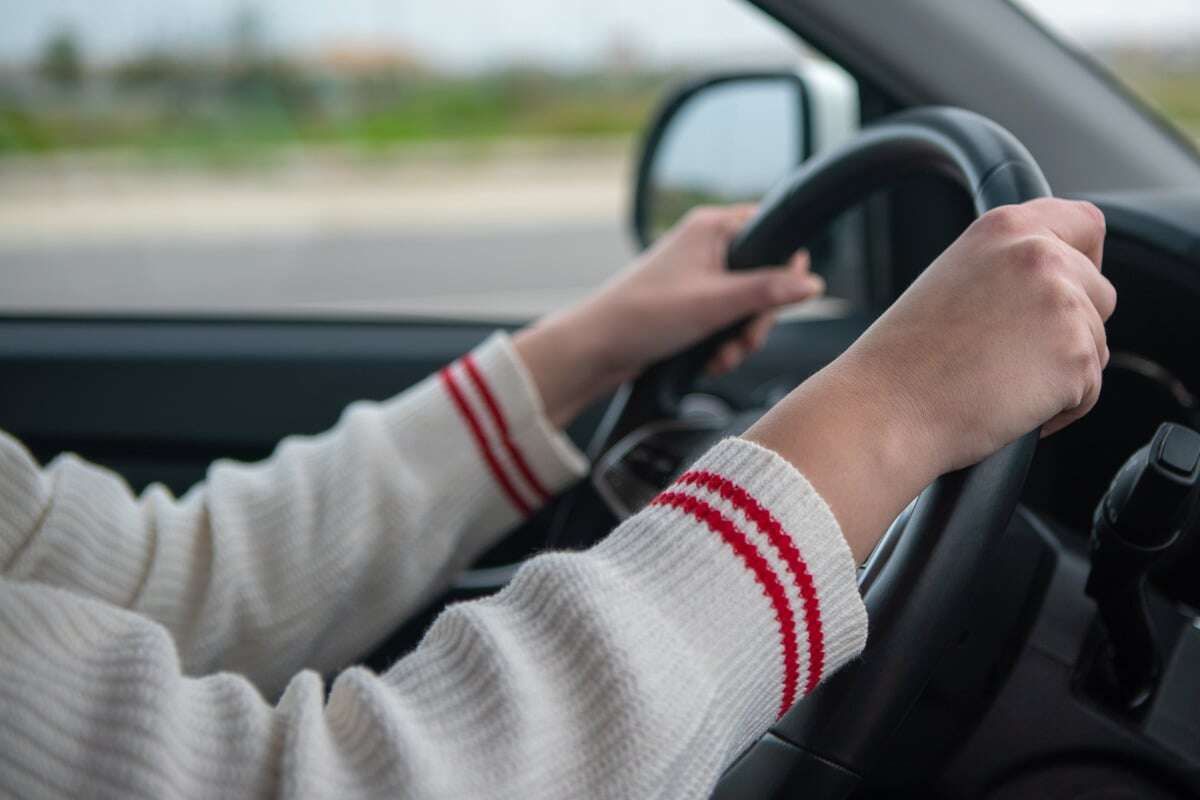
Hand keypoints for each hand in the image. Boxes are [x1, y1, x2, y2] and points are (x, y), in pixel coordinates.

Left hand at [515, 205, 823, 425]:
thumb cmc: (643, 316)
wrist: (595, 350)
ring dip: (740, 338)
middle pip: (763, 276)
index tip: (777, 302)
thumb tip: (813, 284)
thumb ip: (768, 292)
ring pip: (745, 305)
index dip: (783, 269)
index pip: (772, 232)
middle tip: (744, 340)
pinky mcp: (689, 305)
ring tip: (722, 357)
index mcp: (711, 227)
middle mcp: (705, 246)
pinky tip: (710, 361)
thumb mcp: (715, 304)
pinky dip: (722, 344)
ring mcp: (697, 277)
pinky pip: (724, 321)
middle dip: (757, 318)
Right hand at [747, 199, 1113, 559]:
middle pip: (1099, 291)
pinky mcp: (1075, 355)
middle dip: (1071, 327)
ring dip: (1062, 371)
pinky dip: (1060, 407)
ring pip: (1096, 343)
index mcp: (1004, 227)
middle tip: (1011, 356)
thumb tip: (1056, 285)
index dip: (1083, 259)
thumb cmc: (904, 361)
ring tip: (999, 384)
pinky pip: (1090, 389)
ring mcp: (1063, 303)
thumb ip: (1009, 268)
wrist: (885, 408)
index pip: (1085, 223)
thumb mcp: (953, 281)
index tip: (1064, 289)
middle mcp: (1039, 254)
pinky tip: (1009, 406)